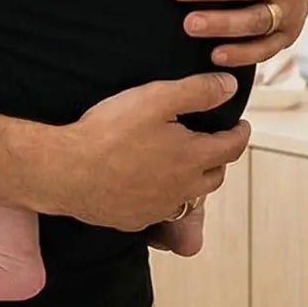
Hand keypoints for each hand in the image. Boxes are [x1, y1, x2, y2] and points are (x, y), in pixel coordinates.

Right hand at [44, 74, 247, 231]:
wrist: (66, 171)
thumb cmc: (109, 133)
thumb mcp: (156, 98)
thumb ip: (197, 91)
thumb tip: (228, 86)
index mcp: (192, 158)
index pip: (232, 147)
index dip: (240, 134)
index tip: (241, 126)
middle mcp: (182, 189)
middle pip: (215, 176)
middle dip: (220, 158)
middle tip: (214, 144)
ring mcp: (158, 208)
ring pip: (188, 197)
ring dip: (193, 181)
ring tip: (184, 166)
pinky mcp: (135, 219)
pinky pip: (160, 211)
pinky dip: (163, 197)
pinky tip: (149, 185)